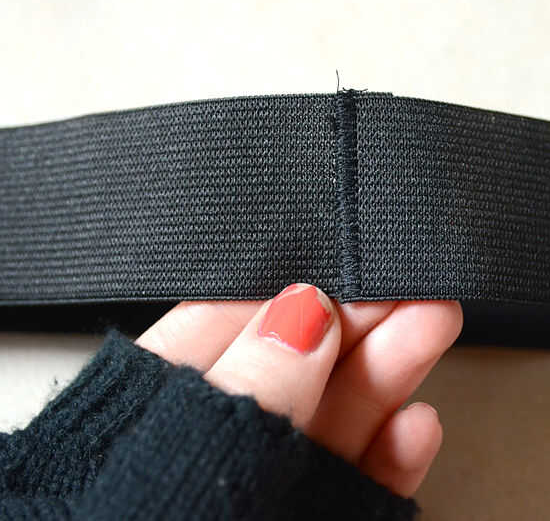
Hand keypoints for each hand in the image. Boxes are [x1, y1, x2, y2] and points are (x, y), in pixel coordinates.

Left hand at [136, 283, 461, 496]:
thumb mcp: (177, 459)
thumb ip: (238, 388)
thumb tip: (297, 312)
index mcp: (156, 406)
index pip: (225, 325)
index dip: (286, 297)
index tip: (339, 273)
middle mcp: (210, 439)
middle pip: (290, 364)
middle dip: (352, 323)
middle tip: (403, 290)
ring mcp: (260, 482)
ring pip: (329, 415)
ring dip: (386, 372)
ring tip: (429, 325)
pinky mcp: (302, 517)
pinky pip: (351, 482)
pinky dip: (388, 456)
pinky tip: (415, 423)